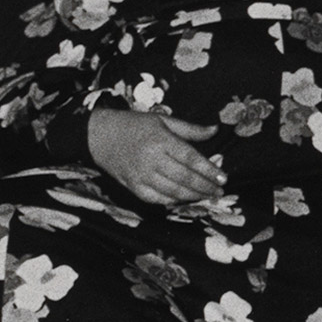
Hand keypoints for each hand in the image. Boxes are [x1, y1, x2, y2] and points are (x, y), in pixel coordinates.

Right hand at [88, 108, 225, 205]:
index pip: (191, 159)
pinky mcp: (132, 186)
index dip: (209, 170)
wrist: (98, 135)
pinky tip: (184, 200)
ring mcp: (141, 176)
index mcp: (161, 141)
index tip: (223, 177)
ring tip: (207, 196)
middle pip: (184, 178)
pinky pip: (155, 199)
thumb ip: (190, 129)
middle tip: (219, 190)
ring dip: (192, 196)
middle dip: (205, 187)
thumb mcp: (162, 120)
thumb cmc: (134, 125)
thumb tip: (215, 130)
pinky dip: (172, 201)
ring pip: (172, 192)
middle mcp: (151, 160)